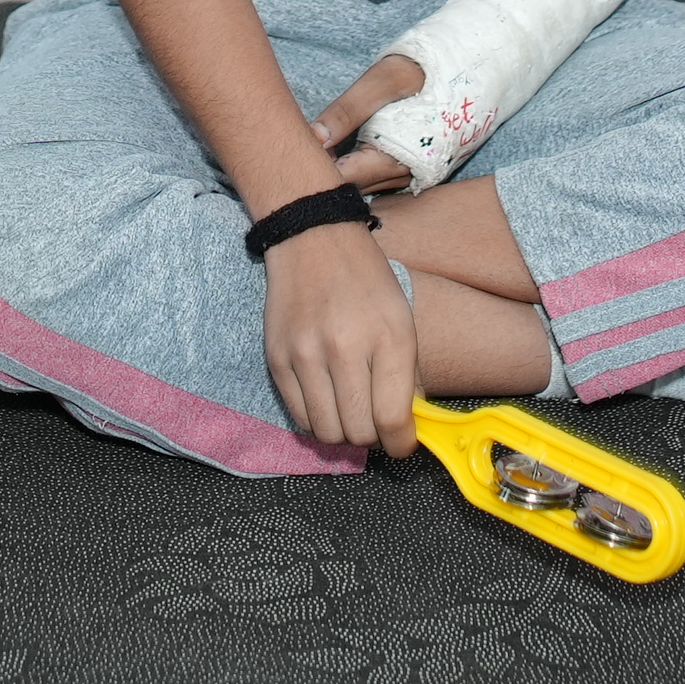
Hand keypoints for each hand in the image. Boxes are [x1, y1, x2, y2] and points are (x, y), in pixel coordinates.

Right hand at [258, 214, 415, 455]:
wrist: (313, 239)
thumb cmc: (366, 281)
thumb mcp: (402, 320)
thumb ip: (407, 377)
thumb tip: (405, 429)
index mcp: (389, 336)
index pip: (394, 420)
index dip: (401, 444)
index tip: (401, 443)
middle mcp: (345, 347)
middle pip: (359, 433)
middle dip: (373, 437)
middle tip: (375, 421)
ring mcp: (306, 354)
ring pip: (328, 432)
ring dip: (343, 432)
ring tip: (349, 410)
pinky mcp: (277, 358)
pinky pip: (300, 416)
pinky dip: (317, 419)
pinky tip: (327, 399)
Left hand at [309, 54, 426, 196]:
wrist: (465, 69)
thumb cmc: (421, 70)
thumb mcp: (383, 81)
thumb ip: (348, 109)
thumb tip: (314, 137)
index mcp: (399, 158)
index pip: (344, 180)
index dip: (316, 170)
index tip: (295, 152)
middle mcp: (406, 176)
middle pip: (352, 186)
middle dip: (324, 173)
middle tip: (299, 150)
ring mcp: (410, 176)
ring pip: (363, 184)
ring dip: (339, 171)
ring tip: (315, 150)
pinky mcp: (410, 170)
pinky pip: (375, 178)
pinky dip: (355, 168)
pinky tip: (338, 152)